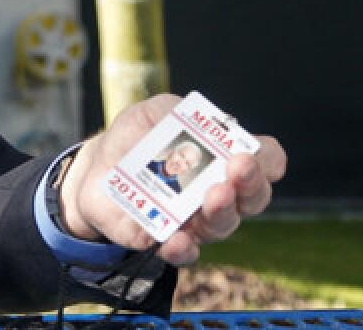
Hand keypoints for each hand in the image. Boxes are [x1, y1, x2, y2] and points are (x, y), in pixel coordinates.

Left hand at [58, 93, 285, 265]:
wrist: (96, 168)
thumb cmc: (135, 138)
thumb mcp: (152, 114)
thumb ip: (175, 110)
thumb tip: (201, 120)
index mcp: (224, 158)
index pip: (265, 161)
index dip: (266, 160)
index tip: (250, 154)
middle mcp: (219, 191)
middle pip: (252, 197)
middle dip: (249, 184)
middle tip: (238, 170)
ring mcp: (196, 219)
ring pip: (222, 225)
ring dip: (221, 212)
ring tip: (213, 195)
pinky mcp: (167, 240)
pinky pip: (184, 252)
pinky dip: (183, 248)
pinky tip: (178, 239)